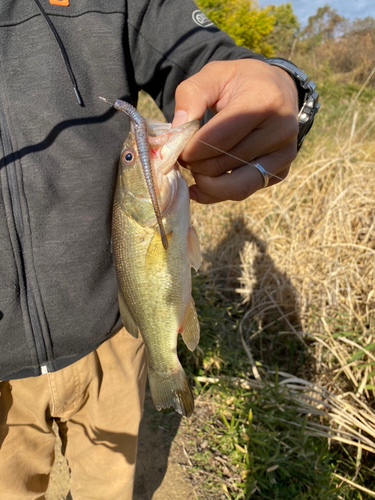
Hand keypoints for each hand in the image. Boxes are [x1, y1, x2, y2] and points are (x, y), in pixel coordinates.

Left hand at [171, 59, 298, 203]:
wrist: (278, 90)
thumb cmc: (241, 82)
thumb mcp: (214, 75)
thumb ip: (191, 97)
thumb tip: (176, 133)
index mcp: (264, 102)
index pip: (218, 139)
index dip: (190, 149)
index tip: (177, 147)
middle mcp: (280, 132)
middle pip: (222, 164)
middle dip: (195, 165)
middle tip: (184, 156)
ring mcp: (283, 156)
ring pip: (234, 187)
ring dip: (205, 182)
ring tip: (195, 168)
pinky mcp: (280, 173)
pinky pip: (243, 193)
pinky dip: (217, 193)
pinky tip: (202, 183)